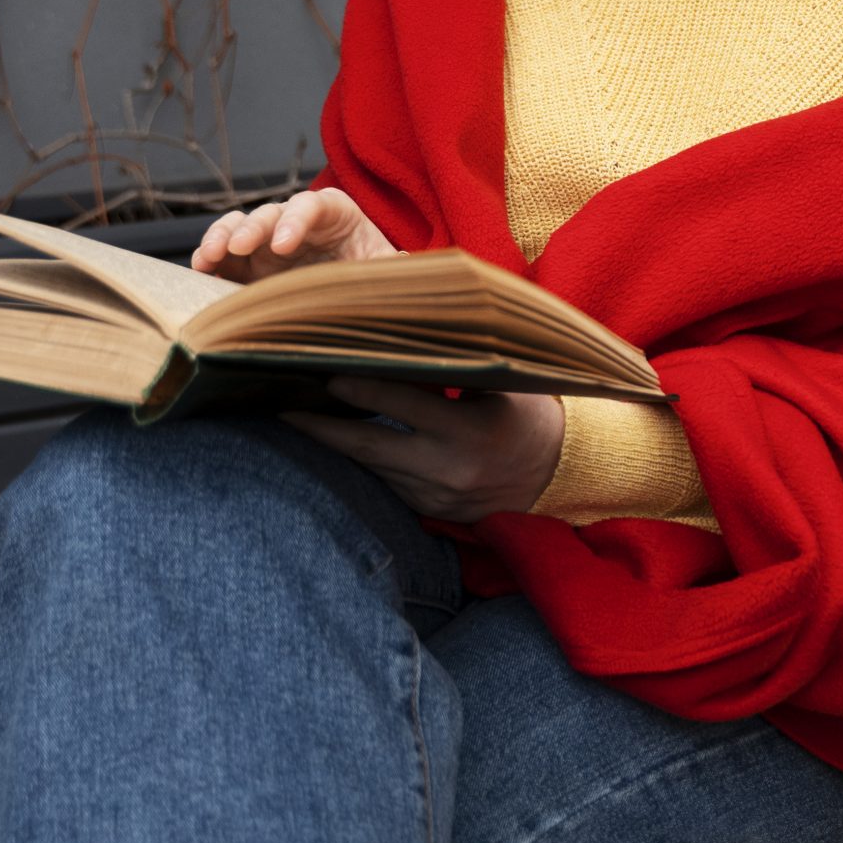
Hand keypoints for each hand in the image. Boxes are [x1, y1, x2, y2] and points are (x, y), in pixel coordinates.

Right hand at [191, 188, 396, 282]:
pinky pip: (223, 254)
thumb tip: (407, 264)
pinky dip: (209, 259)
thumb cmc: (371, 268)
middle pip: (270, 214)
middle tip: (235, 248)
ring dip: (220, 238)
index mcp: (335, 213)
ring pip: (239, 226)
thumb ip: (391, 266)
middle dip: (251, 229)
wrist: (357, 288)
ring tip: (208, 258)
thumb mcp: (384, 267)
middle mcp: (297, 222)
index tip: (283, 245)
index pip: (314, 205)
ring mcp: (268, 242)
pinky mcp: (248, 264)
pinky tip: (200, 272)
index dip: (296, 220)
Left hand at [281, 379, 565, 521]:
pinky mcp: (429, 511)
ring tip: (293, 415)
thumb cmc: (529, 413)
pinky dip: (358, 461)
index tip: (322, 367)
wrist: (561, 475)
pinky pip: (383, 483)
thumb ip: (454, 365)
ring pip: (370, 467)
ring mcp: (436, 496)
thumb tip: (399, 331)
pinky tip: (331, 440)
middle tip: (281, 402)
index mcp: (471, 432)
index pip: (402, 403)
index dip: (360, 384)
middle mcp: (449, 470)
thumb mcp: (503, 384)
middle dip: (321, 424)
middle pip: (368, 445)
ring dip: (333, 442)